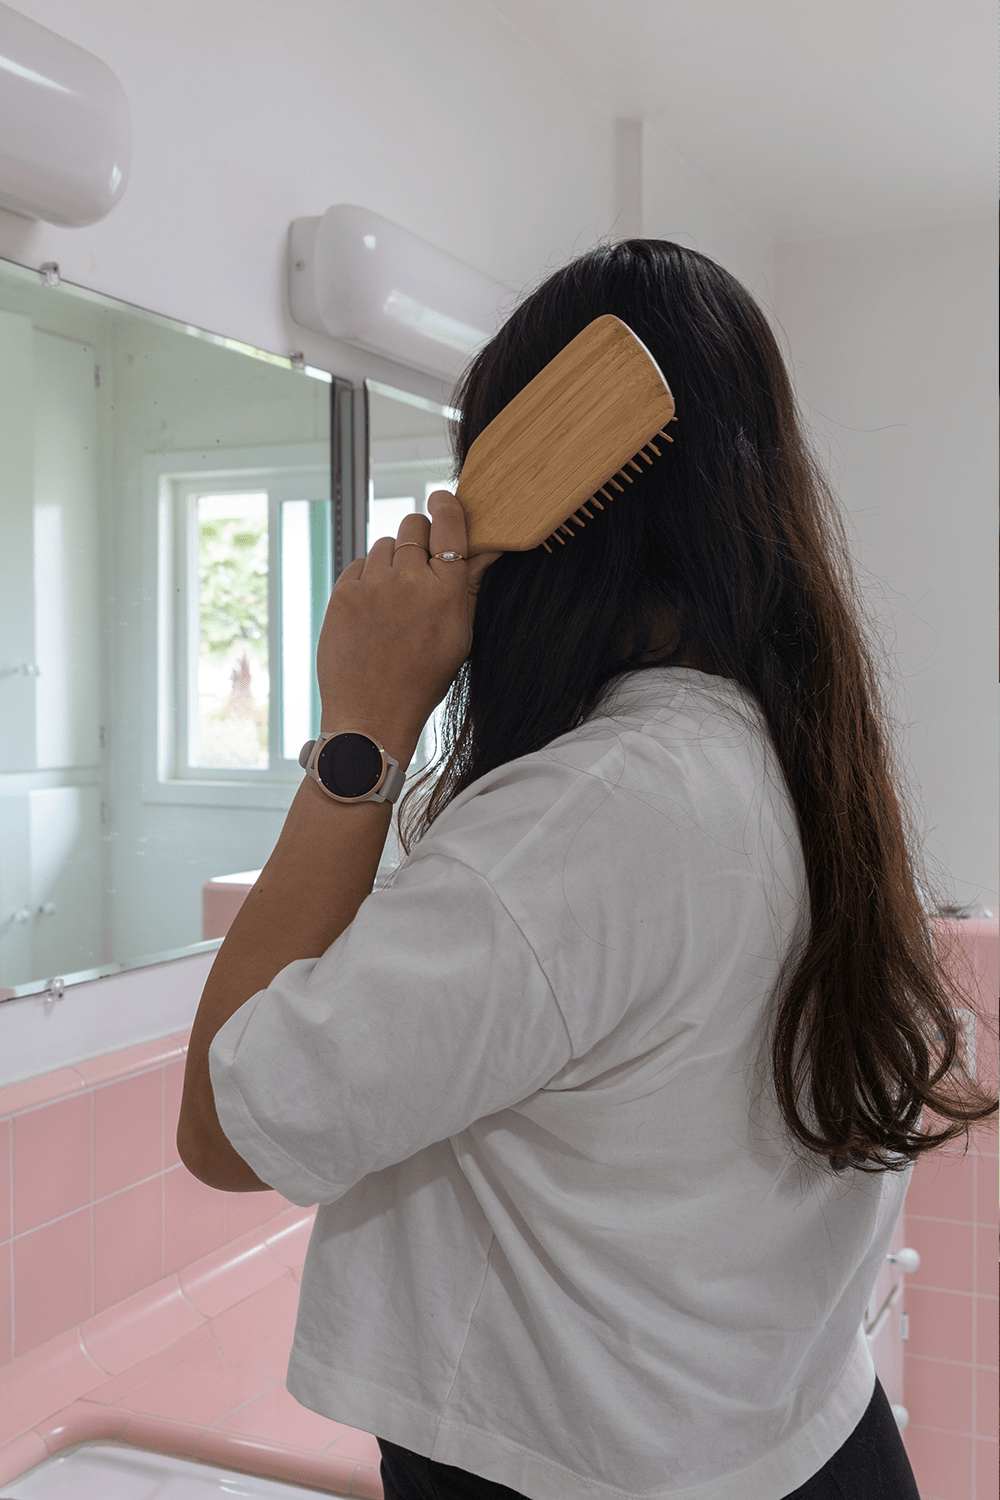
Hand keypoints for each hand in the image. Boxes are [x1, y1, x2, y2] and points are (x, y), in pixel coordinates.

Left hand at [315, 492, 500, 762]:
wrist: (371, 715)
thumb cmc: (421, 680)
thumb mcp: (459, 636)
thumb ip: (468, 586)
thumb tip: (486, 547)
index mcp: (445, 591)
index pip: (449, 524)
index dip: (446, 506)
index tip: (442, 499)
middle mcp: (408, 580)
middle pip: (414, 526)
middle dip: (418, 535)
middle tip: (420, 561)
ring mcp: (372, 585)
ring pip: (384, 544)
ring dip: (392, 559)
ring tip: (395, 596)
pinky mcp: (342, 593)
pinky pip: (359, 565)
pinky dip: (367, 578)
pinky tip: (374, 608)